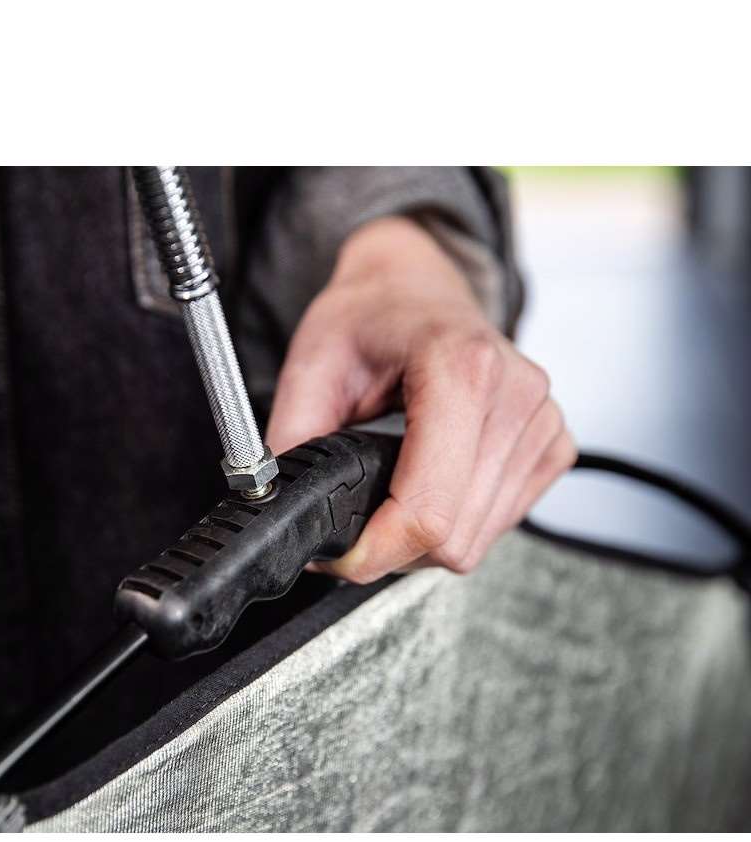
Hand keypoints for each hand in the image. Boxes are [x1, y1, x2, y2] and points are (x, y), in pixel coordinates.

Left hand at [265, 215, 575, 583]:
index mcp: (461, 367)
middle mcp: (516, 395)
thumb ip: (294, 442)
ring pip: (475, 542)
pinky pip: (499, 524)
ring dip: (423, 538)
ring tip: (393, 487)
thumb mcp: (309, 365)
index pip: (429, 511)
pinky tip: (432, 478)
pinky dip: (456, 520)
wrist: (414, 287)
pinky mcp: (553, 445)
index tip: (340, 554)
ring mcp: (542, 422)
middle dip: (392, 547)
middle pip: (452, 538)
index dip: (375, 550)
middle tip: (355, 517)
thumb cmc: (370, 315)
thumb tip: (289, 510)